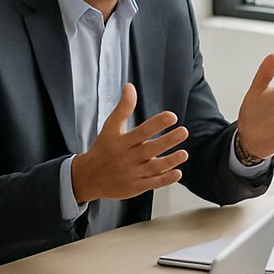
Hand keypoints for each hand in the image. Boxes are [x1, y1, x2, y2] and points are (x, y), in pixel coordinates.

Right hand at [71, 84, 188, 202]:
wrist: (89, 177)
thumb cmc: (103, 148)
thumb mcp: (109, 127)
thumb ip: (123, 108)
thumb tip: (130, 86)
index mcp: (121, 142)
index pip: (141, 131)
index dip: (157, 123)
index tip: (172, 116)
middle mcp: (127, 158)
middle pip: (150, 149)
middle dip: (168, 141)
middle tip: (184, 131)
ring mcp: (133, 174)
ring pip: (154, 168)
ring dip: (170, 161)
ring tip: (184, 153)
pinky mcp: (136, 187)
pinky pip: (153, 184)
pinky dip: (166, 180)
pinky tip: (178, 172)